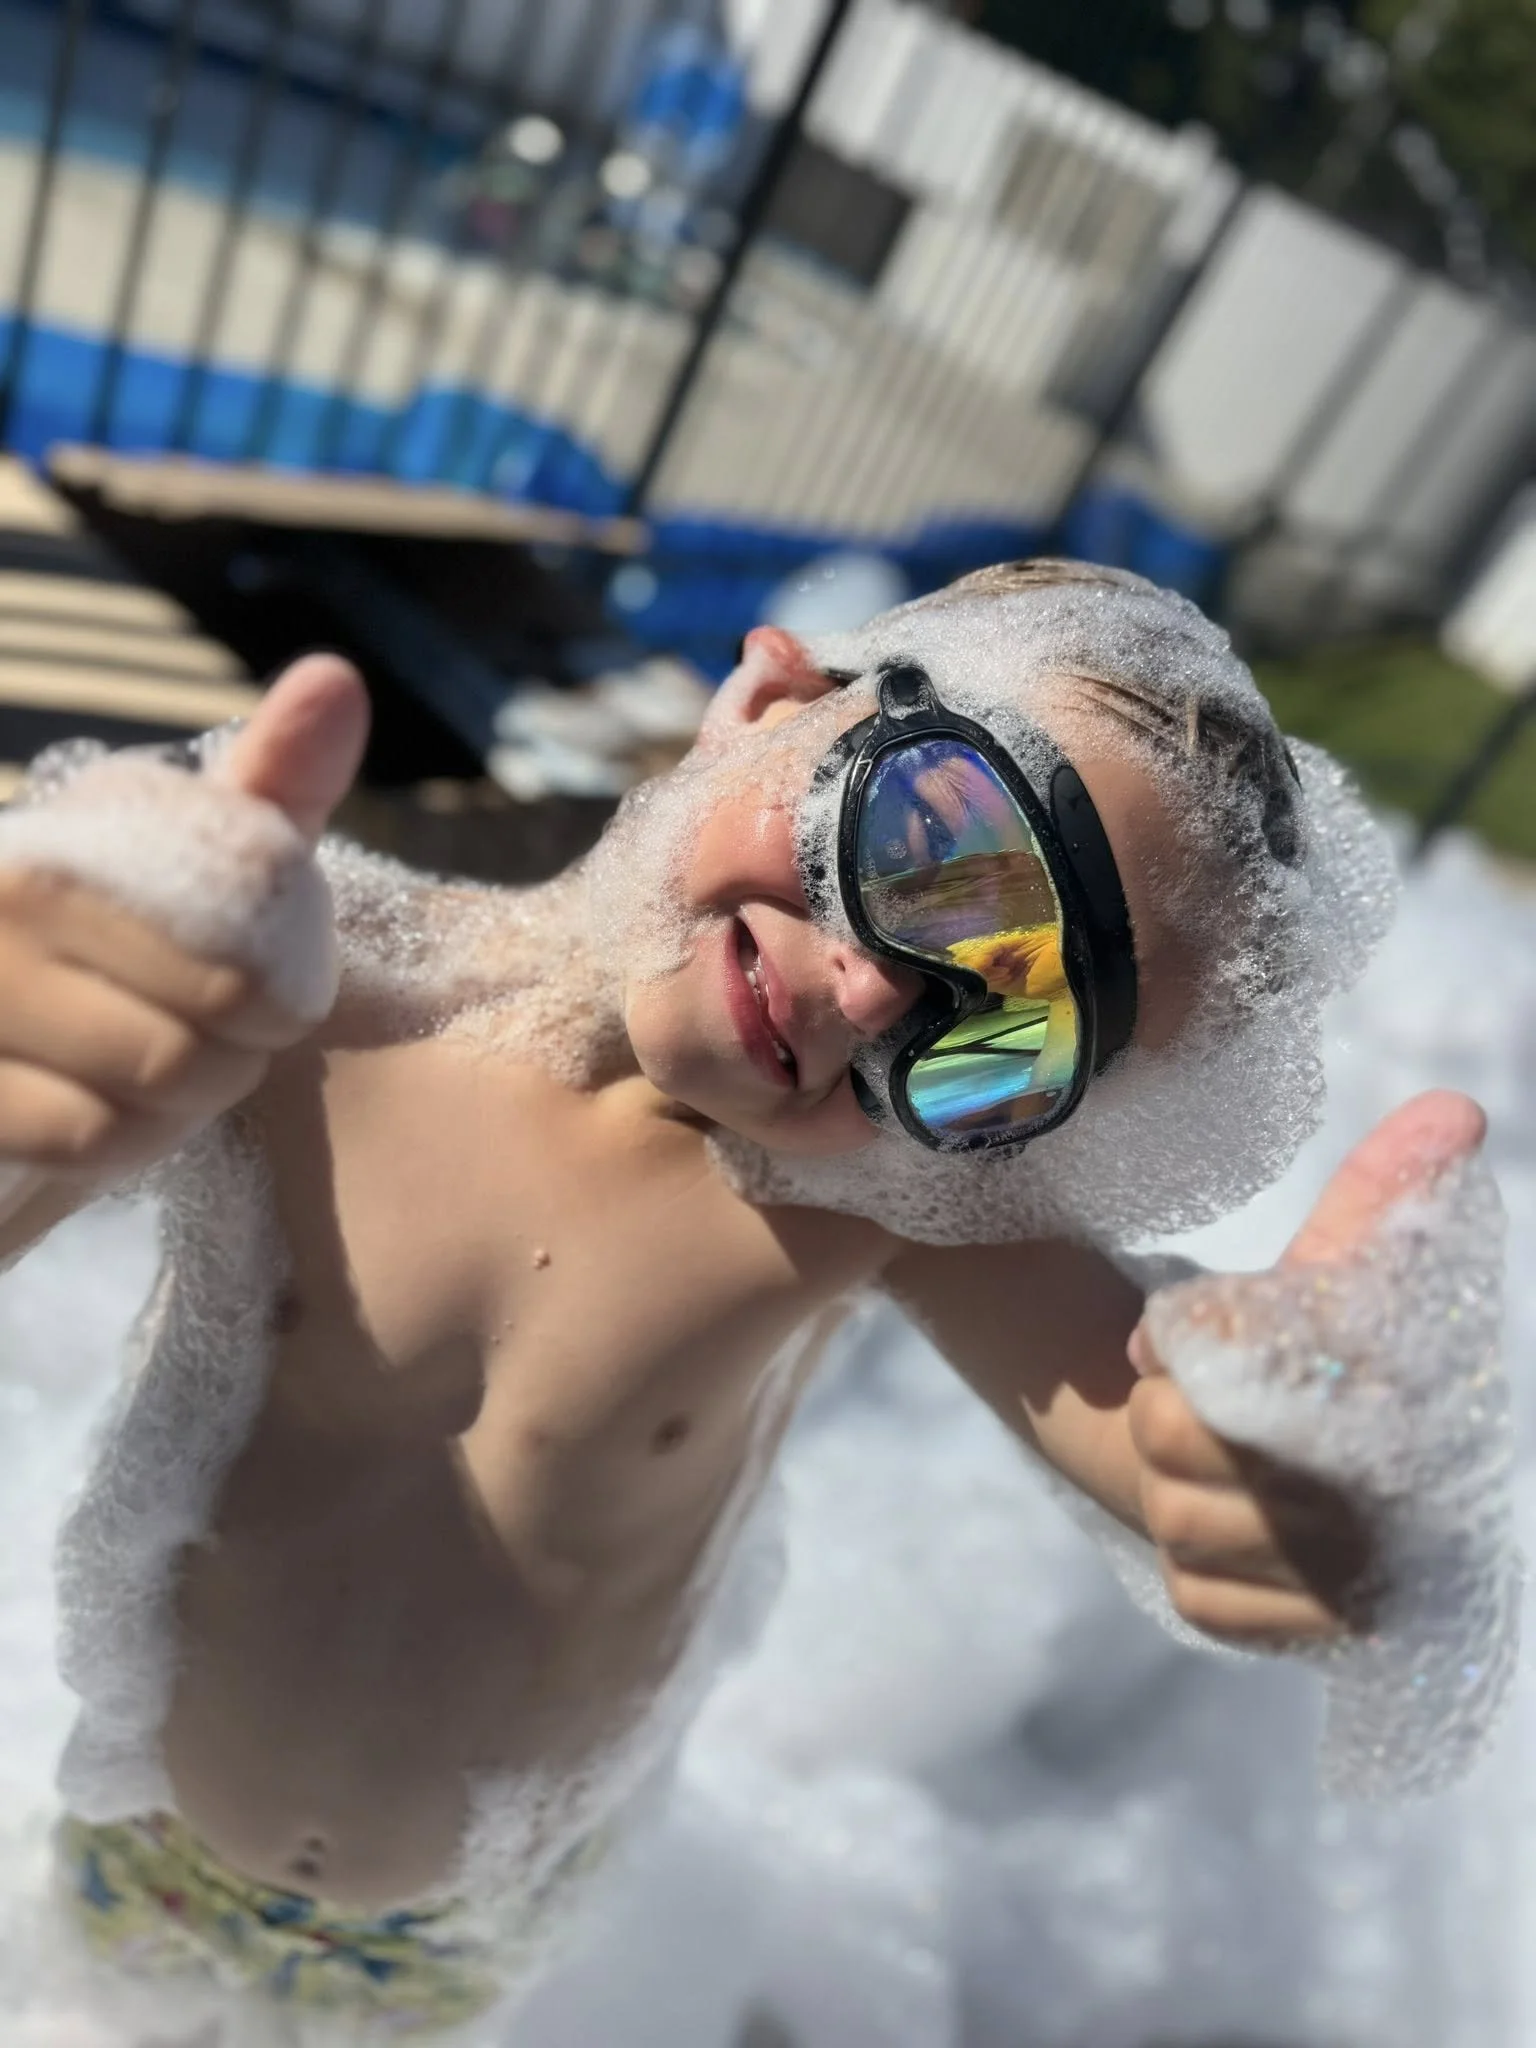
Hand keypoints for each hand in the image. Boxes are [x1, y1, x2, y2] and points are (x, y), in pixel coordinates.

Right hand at [0, 654, 367, 1184]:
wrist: (10, 961)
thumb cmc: (121, 910)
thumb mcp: (194, 837)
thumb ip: (271, 777)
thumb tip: (338, 679)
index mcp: (60, 855)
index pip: (237, 971)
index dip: (277, 1002)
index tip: (265, 997)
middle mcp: (0, 910)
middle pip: (191, 1052)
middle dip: (232, 1060)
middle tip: (221, 1043)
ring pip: (137, 1104)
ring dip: (180, 1110)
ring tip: (171, 1076)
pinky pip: (83, 1142)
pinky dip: (125, 1145)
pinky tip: (122, 1112)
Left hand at [1125, 1090, 1486, 1649]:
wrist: (1319, 1470)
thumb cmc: (1320, 1349)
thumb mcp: (1344, 1266)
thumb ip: (1385, 1194)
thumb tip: (1453, 1111)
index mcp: (1411, 1412)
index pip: (1237, 1355)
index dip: (1198, 1333)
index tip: (1187, 1330)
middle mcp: (1391, 1512)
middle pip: (1180, 1439)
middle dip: (1170, 1406)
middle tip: (1193, 1394)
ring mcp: (1343, 1587)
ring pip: (1179, 1517)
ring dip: (1173, 1480)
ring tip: (1215, 1459)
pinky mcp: (1290, 1638)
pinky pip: (1198, 1590)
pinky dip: (1194, 1557)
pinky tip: (1229, 1530)